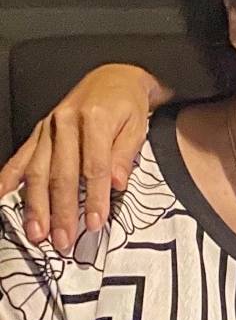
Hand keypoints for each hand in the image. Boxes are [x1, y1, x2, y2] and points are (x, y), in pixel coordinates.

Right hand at [0, 64, 165, 250]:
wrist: (114, 78)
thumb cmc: (129, 106)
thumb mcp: (138, 126)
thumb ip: (126, 154)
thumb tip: (117, 184)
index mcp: (94, 119)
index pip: (94, 166)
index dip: (93, 197)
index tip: (94, 223)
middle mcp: (65, 123)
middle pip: (61, 174)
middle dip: (61, 211)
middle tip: (62, 240)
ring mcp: (48, 128)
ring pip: (37, 171)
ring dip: (35, 205)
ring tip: (36, 233)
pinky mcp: (38, 132)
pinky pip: (19, 158)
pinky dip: (8, 180)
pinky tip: (2, 199)